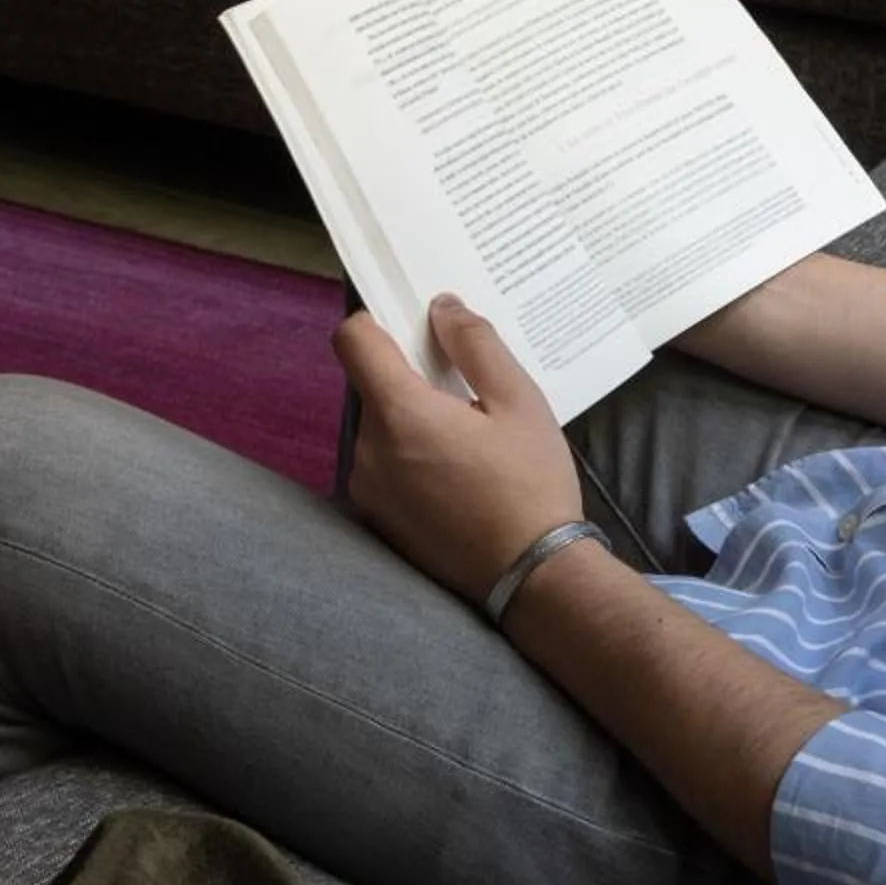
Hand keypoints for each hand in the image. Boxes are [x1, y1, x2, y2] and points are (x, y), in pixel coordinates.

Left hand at [334, 294, 582, 605]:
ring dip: (413, 425)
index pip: (351, 339)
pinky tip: (459, 479)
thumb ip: (476, 345)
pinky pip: (385, 469)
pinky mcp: (377, 520)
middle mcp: (369, 449)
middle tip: (467, 395)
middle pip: (373, 388)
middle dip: (412, 382)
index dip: (376, 323)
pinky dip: (411, 461)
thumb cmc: (531, 486)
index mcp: (399, 413)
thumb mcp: (520, 402)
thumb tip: (443, 306)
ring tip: (471, 445)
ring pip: (382, 430)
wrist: (533, 578)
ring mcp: (368, 490)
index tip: (413, 330)